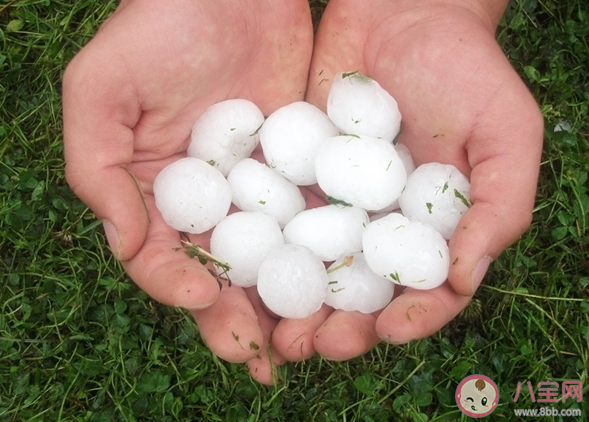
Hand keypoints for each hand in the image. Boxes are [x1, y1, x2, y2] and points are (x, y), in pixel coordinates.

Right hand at [63, 0, 312, 383]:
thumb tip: (126, 245)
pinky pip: (311, 223)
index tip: (206, 298)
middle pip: (219, 276)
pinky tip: (342, 285)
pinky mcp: (300, 175)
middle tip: (263, 357)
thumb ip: (95, 169)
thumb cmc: (158, 28)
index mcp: (155, 196)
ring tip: (306, 342)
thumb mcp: (101, 89)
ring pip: (270, 263)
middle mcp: (207, 204)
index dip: (178, 287)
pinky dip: (324, 258)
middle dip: (237, 320)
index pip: (160, 260)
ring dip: (284, 307)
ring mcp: (257, 194)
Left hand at [271, 0, 542, 360]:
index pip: (425, 292)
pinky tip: (246, 275)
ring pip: (314, 269)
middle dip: (341, 327)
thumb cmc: (465, 68)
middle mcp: (383, 227)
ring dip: (295, 306)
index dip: (412, 319)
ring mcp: (337, 206)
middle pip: (362, 294)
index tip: (389, 331)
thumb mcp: (506, 132)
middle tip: (318, 345)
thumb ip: (499, 206)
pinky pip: (278, 222)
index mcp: (435, 230)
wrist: (402, 11)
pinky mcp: (297, 179)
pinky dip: (263, 252)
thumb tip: (463, 279)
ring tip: (277, 332)